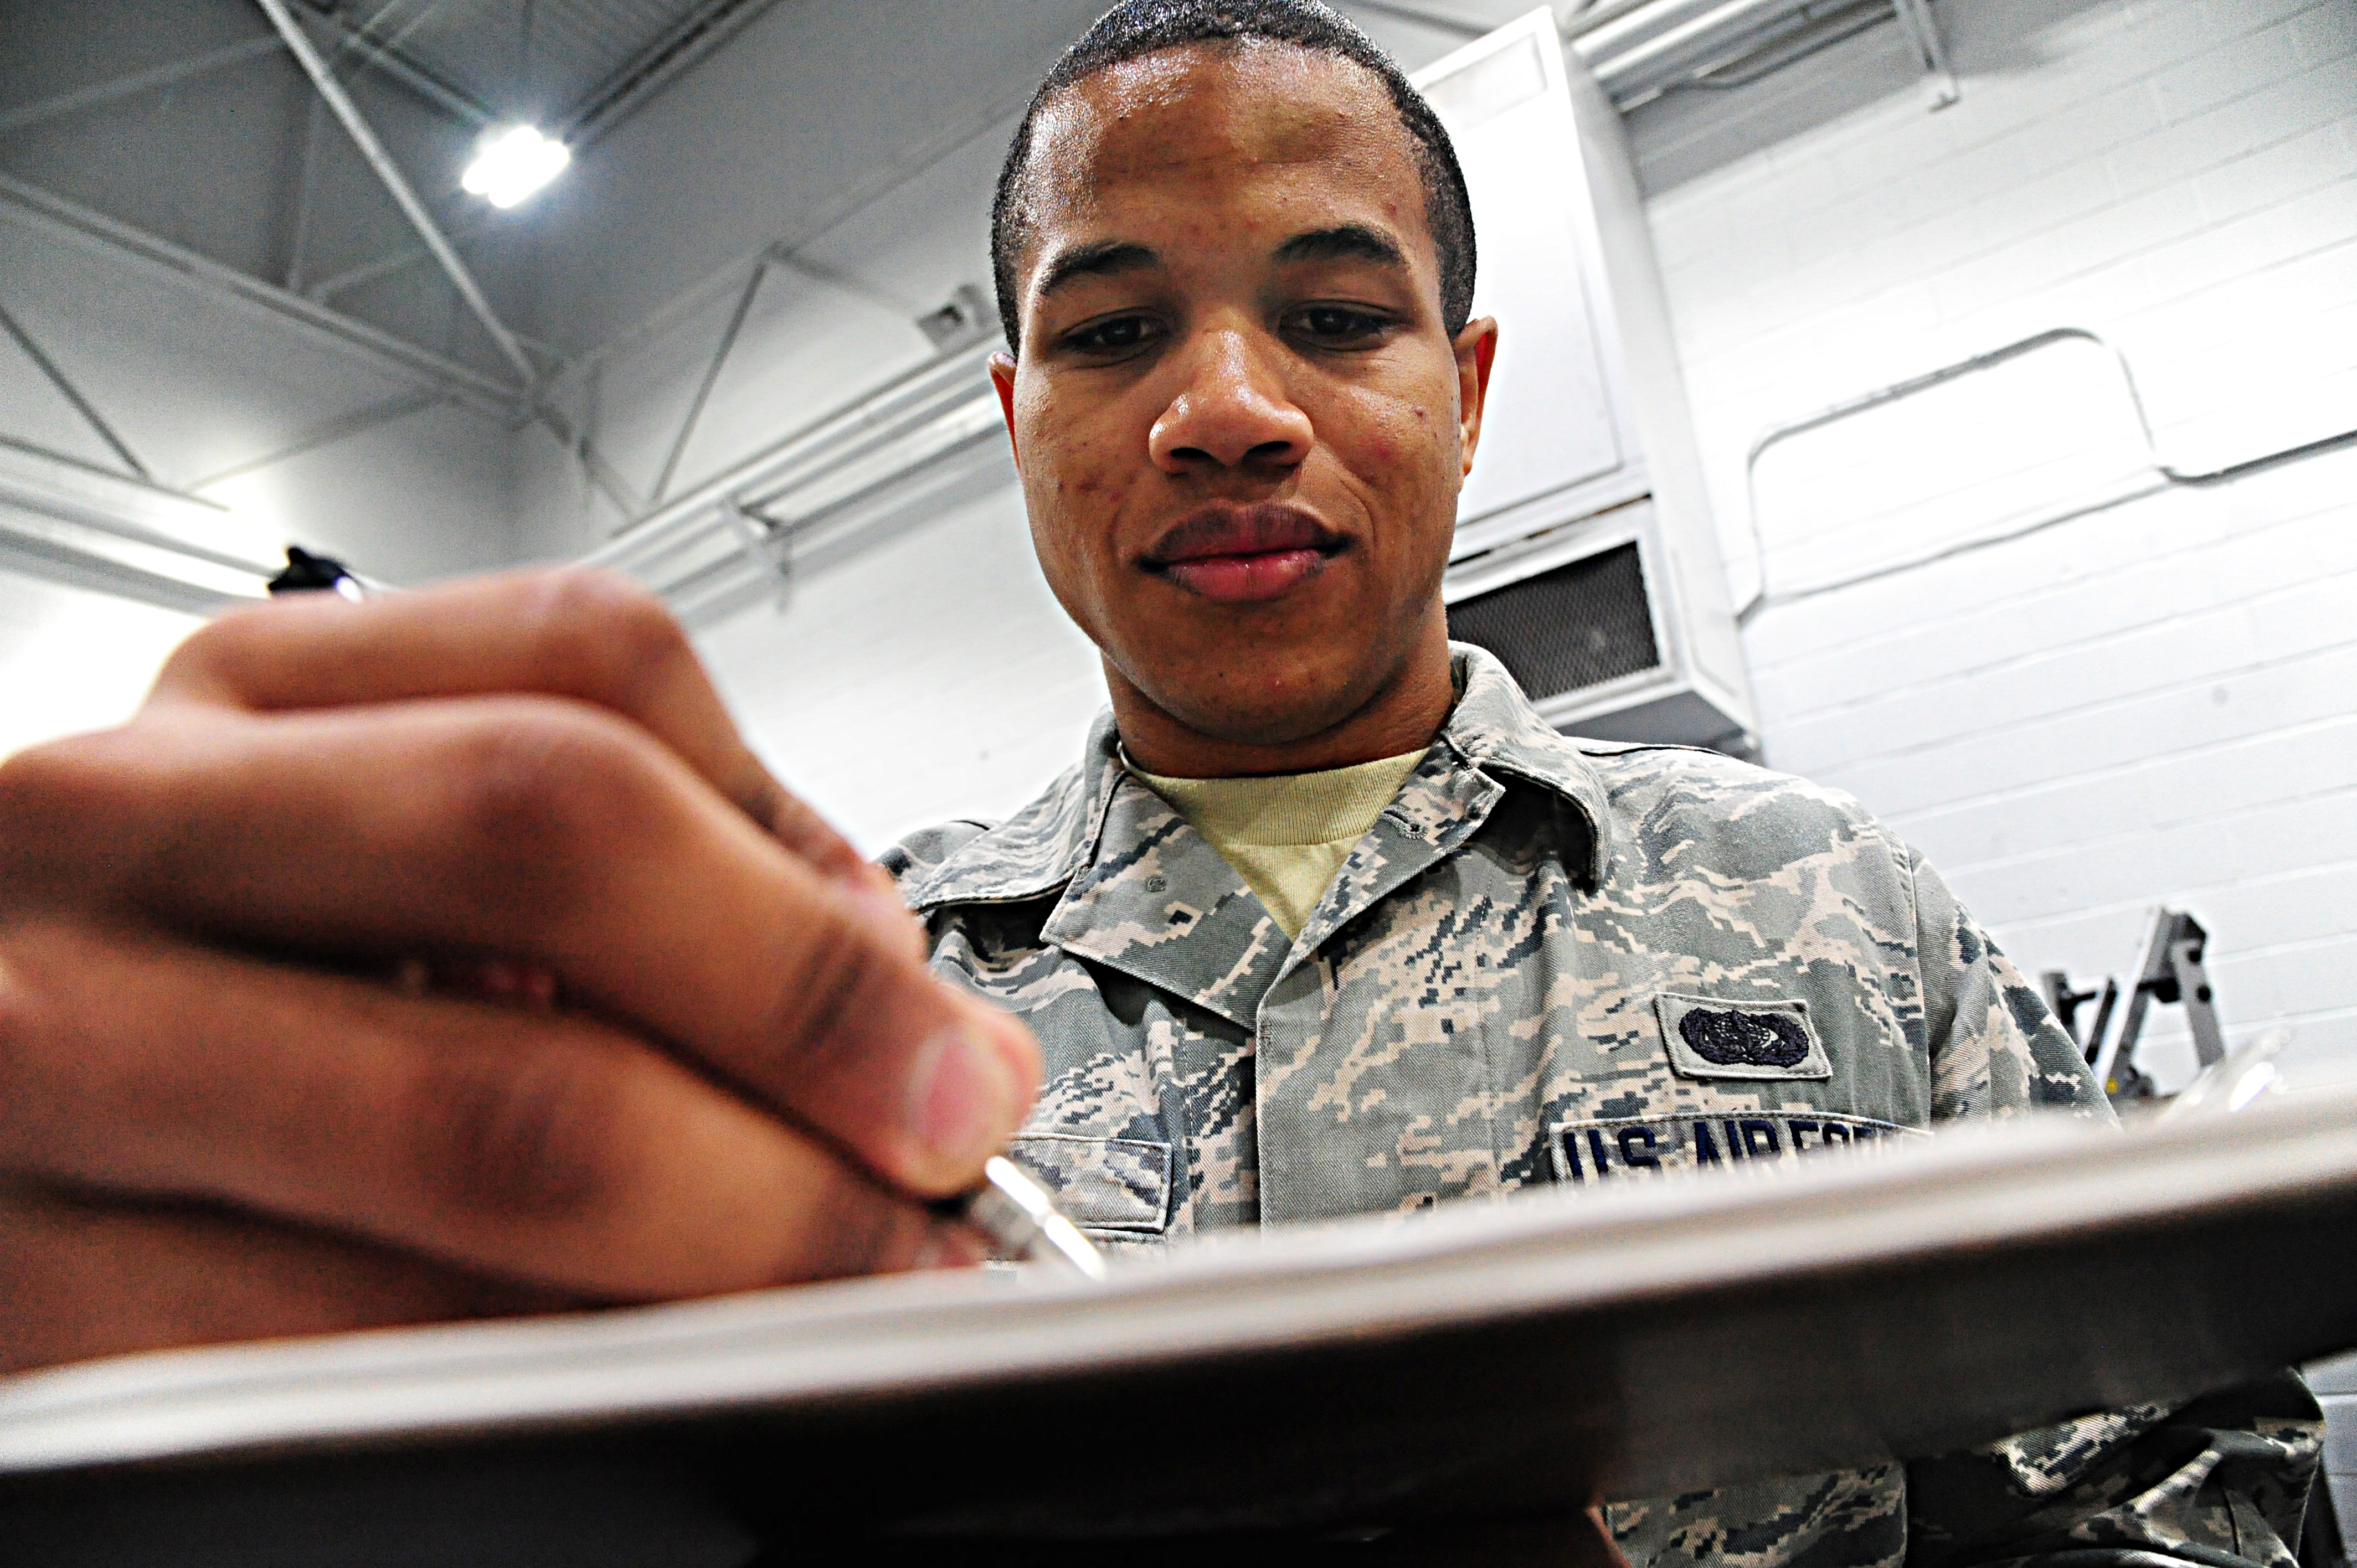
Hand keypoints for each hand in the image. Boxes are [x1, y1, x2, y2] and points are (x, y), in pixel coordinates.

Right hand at [0, 569, 1039, 1374]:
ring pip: (491, 1110)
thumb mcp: (356, 861)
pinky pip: (381, 1339)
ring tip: (856, 1285)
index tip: (943, 1028)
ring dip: (746, 1228)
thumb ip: (605, 876)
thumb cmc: (179, 1005)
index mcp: (241, 704)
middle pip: (552, 838)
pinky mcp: (36, 1295)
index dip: (815, 863)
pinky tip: (657, 1364)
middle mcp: (118, 830)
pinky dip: (583, 1366)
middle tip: (947, 1153)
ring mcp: (51, 1050)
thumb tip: (883, 1010)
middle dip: (809, 1023)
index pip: (590, 672)